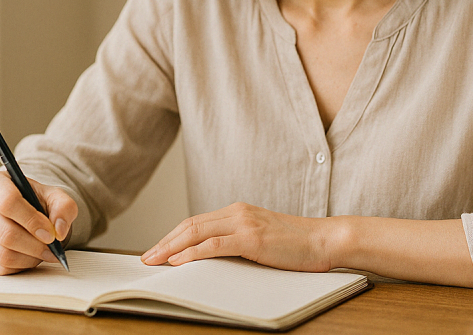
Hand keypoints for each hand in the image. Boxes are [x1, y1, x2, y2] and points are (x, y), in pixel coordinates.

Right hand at [0, 170, 77, 274]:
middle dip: (35, 246)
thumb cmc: (34, 200)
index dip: (32, 221)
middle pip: (6, 234)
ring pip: (2, 254)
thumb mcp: (54, 196)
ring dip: (29, 259)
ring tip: (42, 253)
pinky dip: (18, 267)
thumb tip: (59, 230)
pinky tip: (27, 257)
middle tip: (52, 249)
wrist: (18, 209)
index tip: (51, 234)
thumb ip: (64, 207)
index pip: (8, 202)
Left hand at [141, 202, 338, 271]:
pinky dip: (192, 253)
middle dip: (165, 242)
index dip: (173, 236)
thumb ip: (239, 242)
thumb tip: (214, 258)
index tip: (157, 250)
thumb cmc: (297, 244)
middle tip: (146, 258)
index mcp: (239, 211)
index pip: (196, 222)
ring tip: (154, 260)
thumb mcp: (262, 239)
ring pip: (196, 232)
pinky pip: (214, 245)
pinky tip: (179, 261)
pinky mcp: (252, 238)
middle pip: (190, 225)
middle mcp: (238, 212)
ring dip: (170, 248)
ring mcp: (244, 223)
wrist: (325, 239)